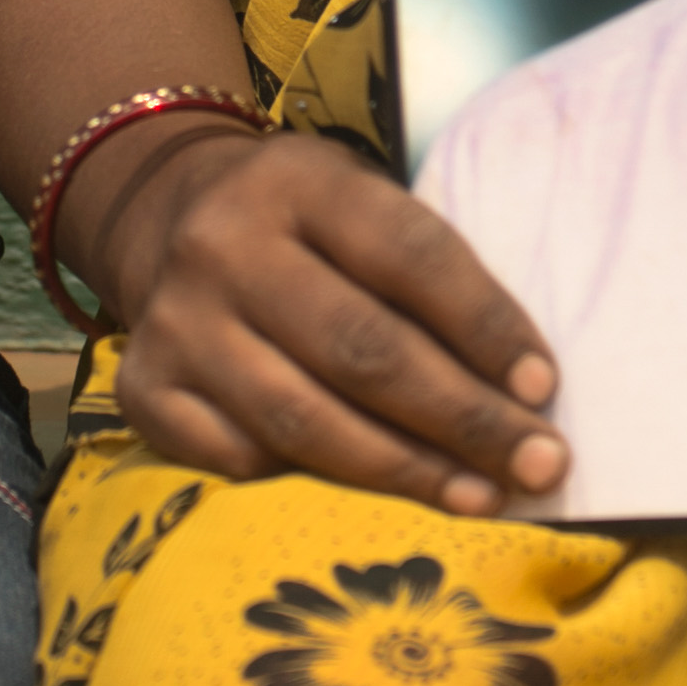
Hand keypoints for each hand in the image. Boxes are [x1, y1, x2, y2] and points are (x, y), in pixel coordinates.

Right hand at [97, 126, 567, 513]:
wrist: (164, 213)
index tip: (543, 387)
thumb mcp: (360, 202)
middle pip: (361, 349)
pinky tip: (366, 504)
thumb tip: (521, 389)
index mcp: (298, 181)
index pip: (408, 254)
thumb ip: (426, 274)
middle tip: (539, 466)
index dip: (483, 324)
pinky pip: (237, 458)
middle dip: (463, 418)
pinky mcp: (143, 385)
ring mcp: (175, 320)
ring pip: (304, 420)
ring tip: (480, 500)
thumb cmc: (305, 224)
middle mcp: (225, 245)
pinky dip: (306, 485)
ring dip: (405, 472)